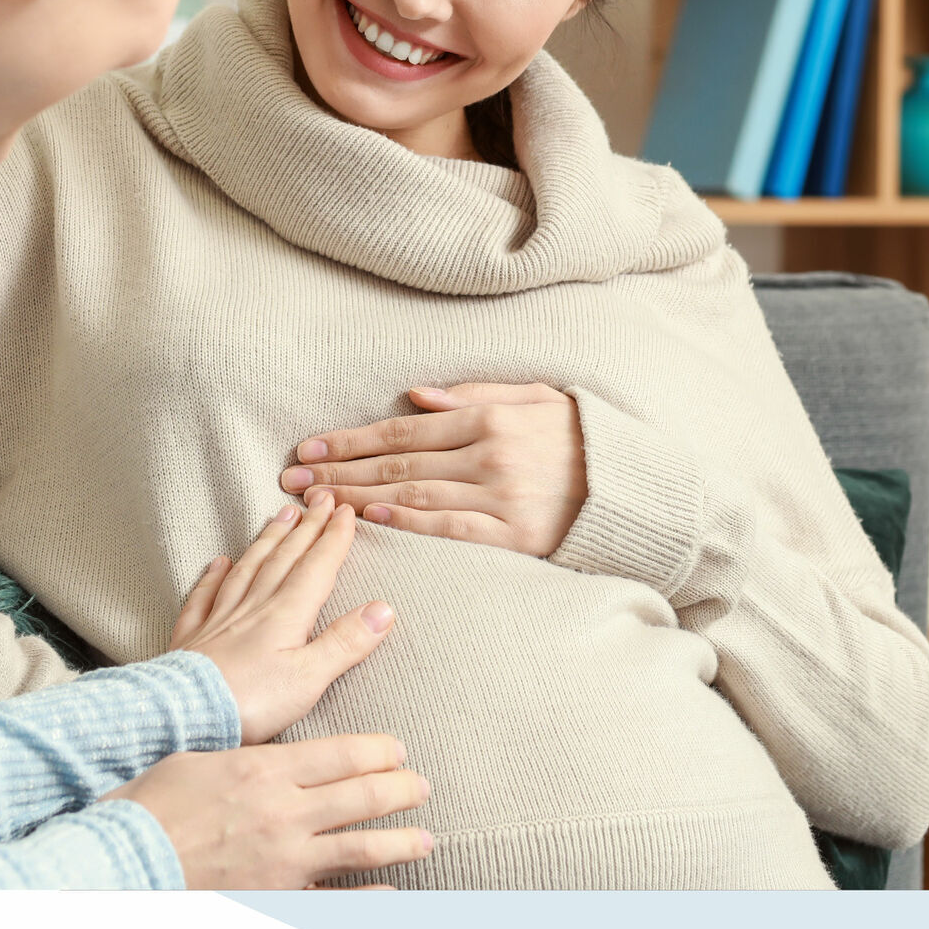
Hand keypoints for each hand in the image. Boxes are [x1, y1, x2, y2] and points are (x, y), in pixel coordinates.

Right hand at [103, 734, 430, 889]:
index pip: (342, 754)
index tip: (398, 750)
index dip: (378, 751)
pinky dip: (368, 900)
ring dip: (401, 842)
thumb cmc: (152, 806)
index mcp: (266, 770)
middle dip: (400, 790)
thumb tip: (277, 755)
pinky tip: (391, 895)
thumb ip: (248, 758)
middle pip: (363, 796)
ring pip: (361, 848)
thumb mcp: (201, 760)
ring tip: (426, 839)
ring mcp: (285, 862)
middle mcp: (285, 813)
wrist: (124, 861)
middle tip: (421, 786)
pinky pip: (335, 903)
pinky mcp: (277, 899)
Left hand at [169, 492, 396, 744]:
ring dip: (267, 540)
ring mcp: (219, 620)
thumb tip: (383, 609)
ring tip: (280, 516)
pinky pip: (204, 597)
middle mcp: (253, 608)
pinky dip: (213, 576)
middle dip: (306, 528)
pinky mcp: (192, 639)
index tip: (346, 511)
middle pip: (284, 559)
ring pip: (248, 569)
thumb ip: (345, 643)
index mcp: (285, 615)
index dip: (334, 539)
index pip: (316, 568)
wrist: (182, 716)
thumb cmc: (249, 703)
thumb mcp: (309, 678)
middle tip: (319, 500)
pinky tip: (218, 562)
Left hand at [280, 383, 587, 556]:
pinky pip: (450, 528)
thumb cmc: (581, 436)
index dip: (350, 439)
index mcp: (488, 418)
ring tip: (314, 503)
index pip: (402, 430)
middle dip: (338, 471)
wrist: (635, 486)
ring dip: (357, 499)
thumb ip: (475, 393)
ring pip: (413, 496)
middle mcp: (488, 454)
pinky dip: (407, 523)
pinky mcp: (514, 535)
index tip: (309, 445)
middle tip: (292, 478)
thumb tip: (415, 394)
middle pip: (396, 464)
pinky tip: (371, 520)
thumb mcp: (535, 397)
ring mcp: (500, 496)